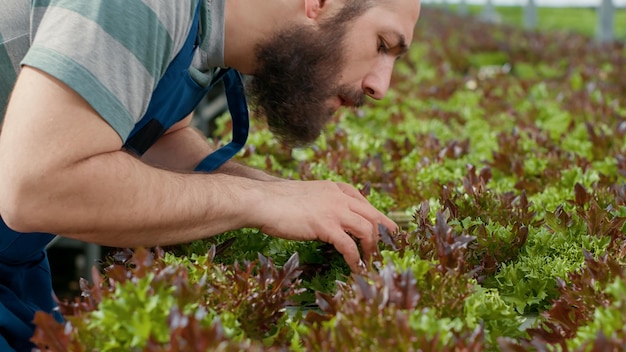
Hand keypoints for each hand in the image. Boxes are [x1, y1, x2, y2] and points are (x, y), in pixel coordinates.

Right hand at [252, 180, 397, 270]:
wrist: (263, 201)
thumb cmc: (279, 201)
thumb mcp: (308, 196)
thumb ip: (323, 204)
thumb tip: (330, 221)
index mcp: (336, 188)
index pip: (366, 203)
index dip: (377, 219)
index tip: (382, 232)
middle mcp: (340, 197)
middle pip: (374, 216)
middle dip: (384, 235)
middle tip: (387, 251)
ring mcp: (334, 210)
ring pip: (367, 230)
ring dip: (372, 249)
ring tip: (369, 263)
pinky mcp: (326, 226)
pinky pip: (349, 246)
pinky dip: (355, 259)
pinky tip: (355, 268)